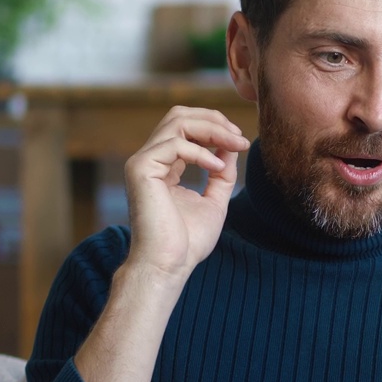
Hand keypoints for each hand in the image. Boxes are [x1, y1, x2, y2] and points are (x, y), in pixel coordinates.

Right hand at [124, 106, 249, 279]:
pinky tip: (218, 166)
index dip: (216, 127)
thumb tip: (232, 146)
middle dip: (214, 119)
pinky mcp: (140, 168)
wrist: (168, 266)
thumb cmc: (188, 242)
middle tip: (239, 135)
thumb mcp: (214, 201)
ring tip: (236, 144)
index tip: (241, 141)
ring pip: (177, 122)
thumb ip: (221, 173)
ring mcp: (142, 162)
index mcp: (164, 166)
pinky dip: (201, 152)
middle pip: (179, 115)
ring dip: (213, 129)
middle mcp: (150, 160)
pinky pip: (174, 144)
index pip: (186, 128)